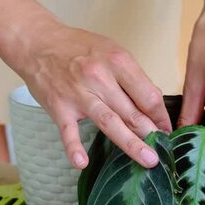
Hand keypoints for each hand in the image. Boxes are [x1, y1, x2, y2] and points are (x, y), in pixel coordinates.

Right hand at [8, 21, 171, 168]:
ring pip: (110, 123)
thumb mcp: (112, 51)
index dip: (161, 115)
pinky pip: (68, 131)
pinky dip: (73, 147)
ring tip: (148, 159)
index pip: (148, 95)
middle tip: (165, 151)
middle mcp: (100, 77)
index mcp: (118, 61)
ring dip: (131, 144)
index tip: (167, 129)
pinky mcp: (59, 107)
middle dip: (152, 133)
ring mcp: (79, 94)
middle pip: (133, 112)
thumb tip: (153, 101)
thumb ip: (132, 76)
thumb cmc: (78, 47)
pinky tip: (82, 162)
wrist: (37, 42)